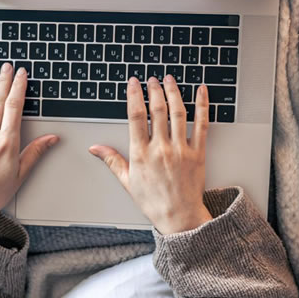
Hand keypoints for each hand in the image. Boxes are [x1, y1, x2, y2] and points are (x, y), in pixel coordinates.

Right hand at [88, 76, 211, 234]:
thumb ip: (112, 161)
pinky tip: (201, 91)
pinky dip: (202, 105)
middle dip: (154, 90)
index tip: (134, 83)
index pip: (136, 117)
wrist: (179, 217)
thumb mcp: (128, 182)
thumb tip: (95, 148)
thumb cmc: (153, 202)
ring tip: (169, 79)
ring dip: (173, 92)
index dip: (134, 96)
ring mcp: (181, 150)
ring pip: (178, 113)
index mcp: (142, 155)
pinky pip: (202, 124)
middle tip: (152, 79)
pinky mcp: (198, 154)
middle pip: (157, 110)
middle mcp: (161, 150)